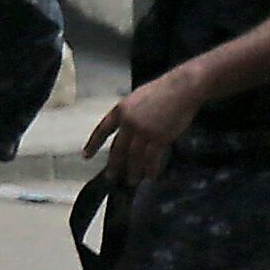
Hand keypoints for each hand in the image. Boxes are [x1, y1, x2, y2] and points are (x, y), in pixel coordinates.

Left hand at [84, 69, 202, 186]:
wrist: (182, 88)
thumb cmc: (164, 90)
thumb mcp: (138, 98)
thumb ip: (131, 113)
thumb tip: (128, 127)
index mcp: (121, 110)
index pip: (102, 130)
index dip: (93, 144)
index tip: (86, 156)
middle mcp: (128, 122)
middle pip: (117, 148)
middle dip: (114, 165)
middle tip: (111, 178)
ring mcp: (143, 130)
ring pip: (133, 156)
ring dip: (132, 171)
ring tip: (131, 182)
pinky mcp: (159, 137)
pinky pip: (152, 158)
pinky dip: (150, 169)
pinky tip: (150, 177)